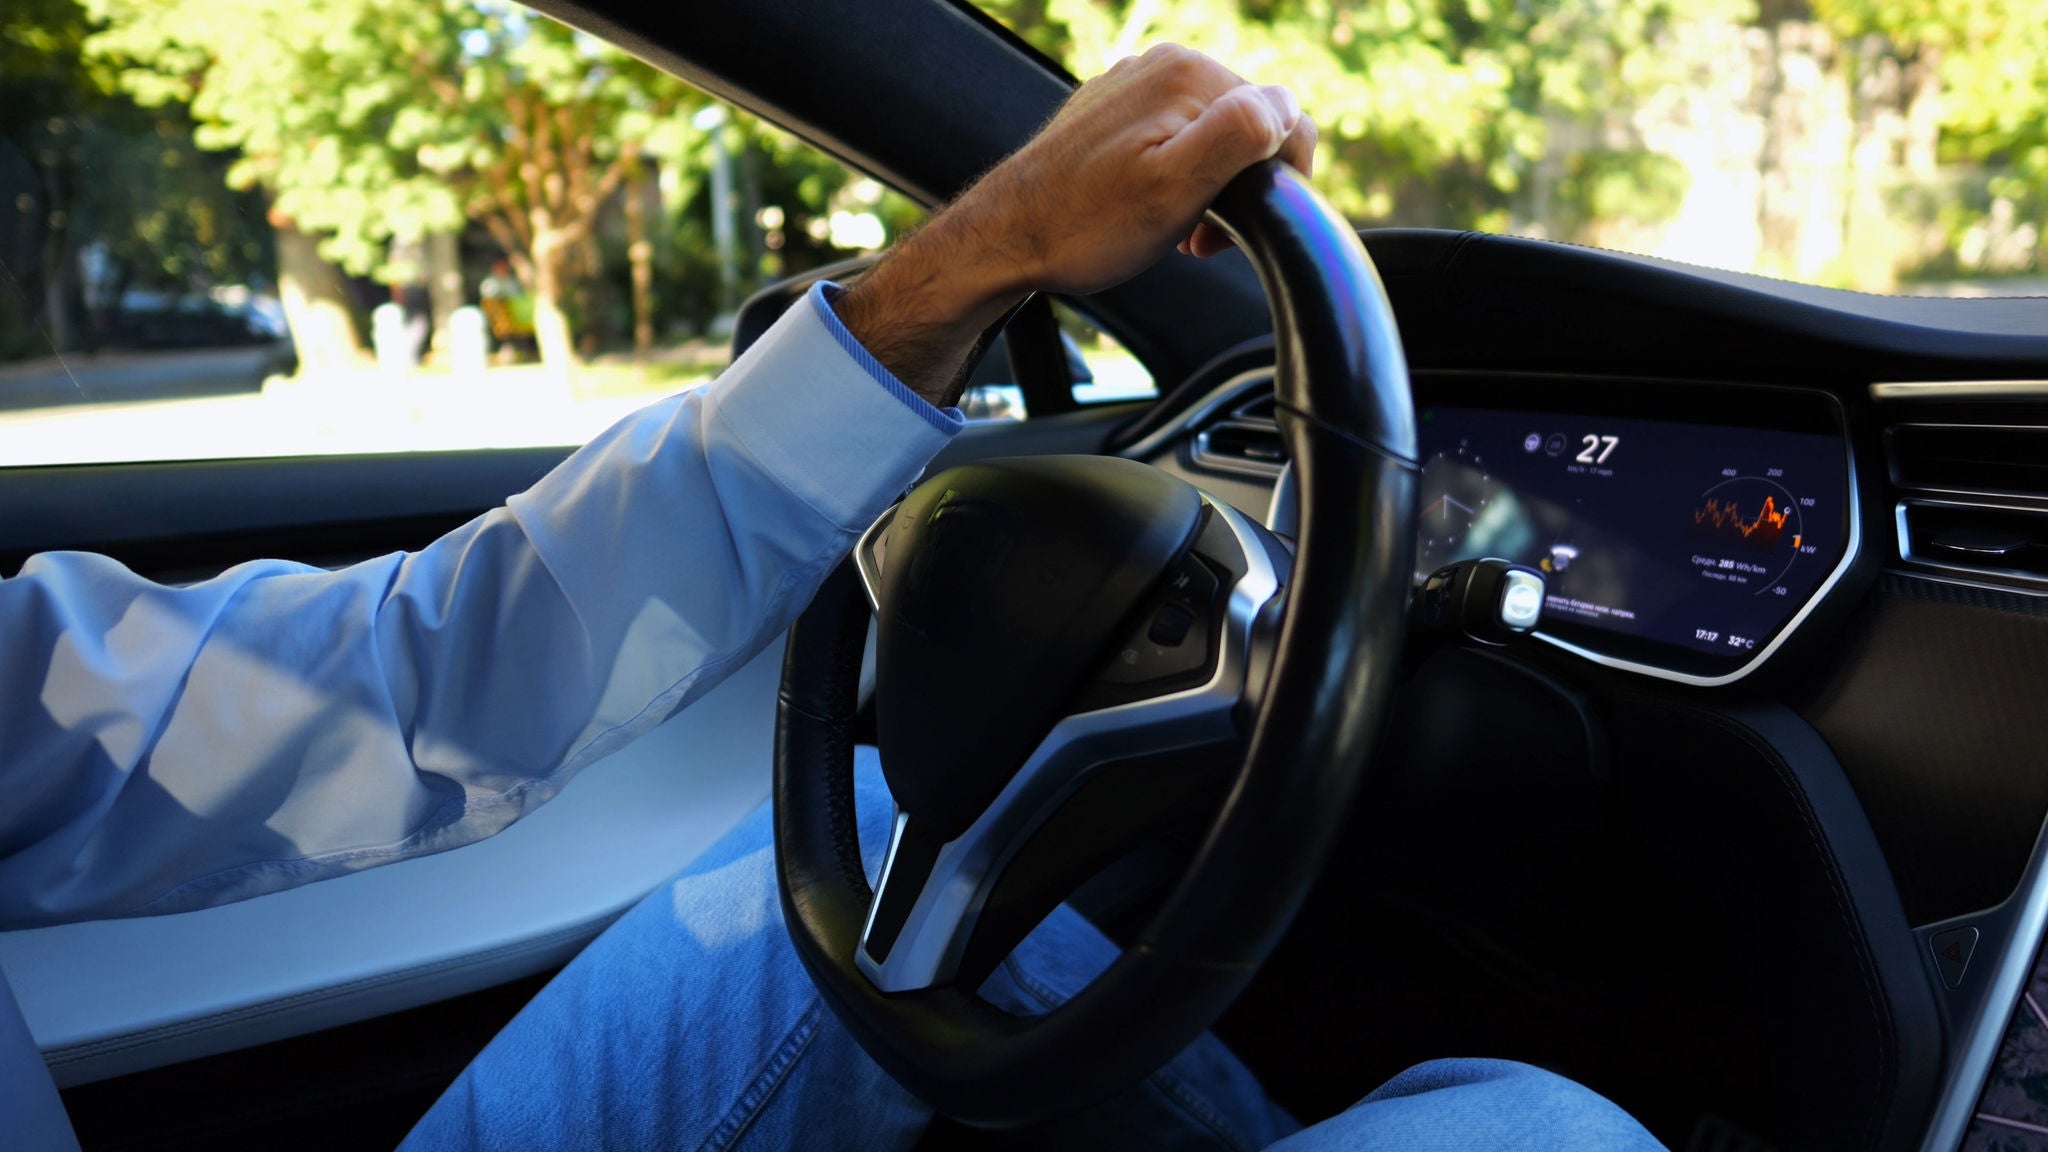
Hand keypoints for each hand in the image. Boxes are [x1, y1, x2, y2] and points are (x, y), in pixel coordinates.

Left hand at [837, 44, 1316, 405]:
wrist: (1007, 238)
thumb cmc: (1086, 226)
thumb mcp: (1176, 189)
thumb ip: (1241, 136)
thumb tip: (1285, 109)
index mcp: (1190, 76)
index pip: (1285, 118)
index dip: (1276, 181)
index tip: (1233, 227)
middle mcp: (1165, 64)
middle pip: (1249, 125)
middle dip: (1240, 185)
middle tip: (1199, 237)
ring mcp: (1137, 84)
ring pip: (1214, 133)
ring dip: (1210, 185)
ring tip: (1176, 227)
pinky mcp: (1115, 109)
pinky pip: (1175, 135)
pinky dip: (1178, 175)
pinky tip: (1151, 208)